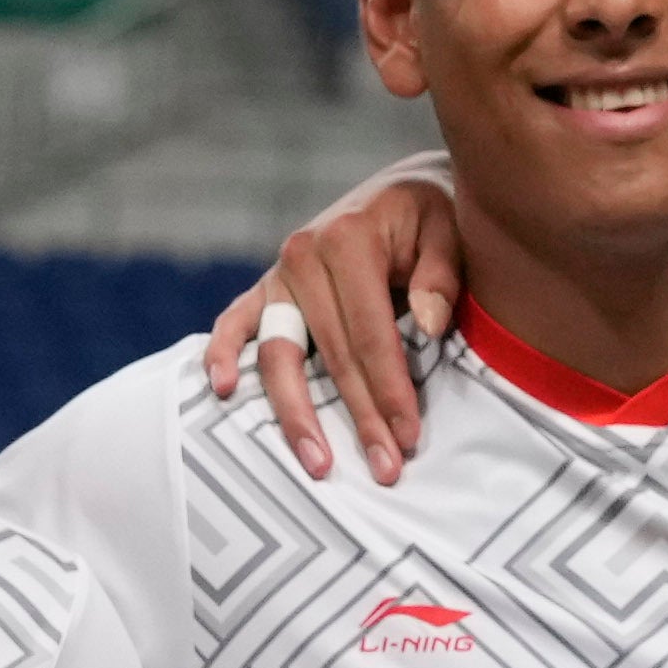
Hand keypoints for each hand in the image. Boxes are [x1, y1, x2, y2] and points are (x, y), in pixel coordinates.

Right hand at [200, 165, 468, 481]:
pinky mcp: (261, 291)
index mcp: (348, 240)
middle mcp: (304, 256)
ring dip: (297, 415)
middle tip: (384, 469)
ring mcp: (277, 276)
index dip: (389, 389)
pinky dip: (222, 355)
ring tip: (318, 464)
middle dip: (359, 418)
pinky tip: (222, 390)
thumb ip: (441, 274)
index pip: (370, 334)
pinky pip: (233, 325)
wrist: (390, 197)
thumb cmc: (423, 220)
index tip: (409, 436)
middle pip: (332, 356)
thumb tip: (430, 325)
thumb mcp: (446, 229)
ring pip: (280, 356)